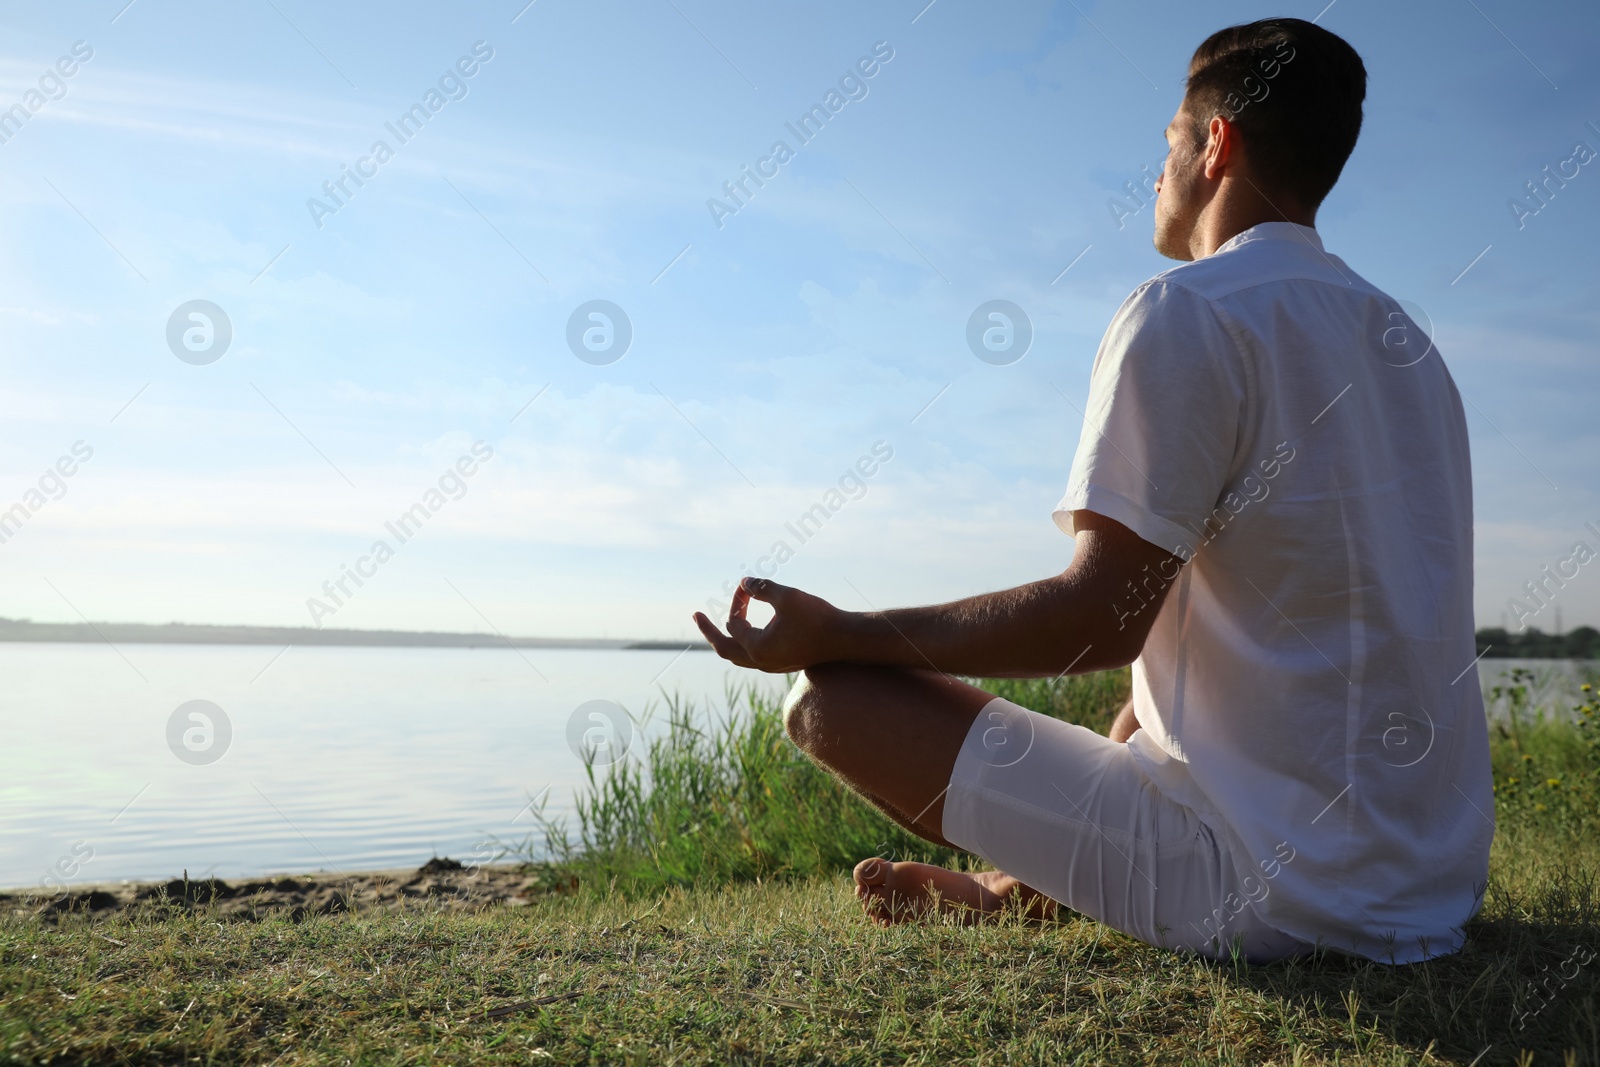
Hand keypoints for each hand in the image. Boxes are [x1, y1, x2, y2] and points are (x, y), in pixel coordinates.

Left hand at [692, 577, 844, 672]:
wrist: (847, 640)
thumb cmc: (818, 618)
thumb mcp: (788, 596)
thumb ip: (763, 588)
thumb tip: (744, 582)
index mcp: (757, 648)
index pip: (734, 622)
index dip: (738, 601)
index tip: (748, 586)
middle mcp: (761, 661)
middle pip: (723, 649)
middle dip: (708, 630)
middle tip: (696, 616)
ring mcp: (772, 665)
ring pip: (738, 656)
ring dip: (726, 638)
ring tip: (717, 625)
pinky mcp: (783, 663)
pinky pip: (752, 656)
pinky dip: (743, 642)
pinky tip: (747, 632)